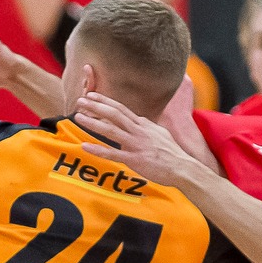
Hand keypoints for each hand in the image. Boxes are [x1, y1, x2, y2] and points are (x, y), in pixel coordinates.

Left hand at [71, 92, 202, 188]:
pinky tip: (85, 146)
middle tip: (80, 100)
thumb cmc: (172, 152)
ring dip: (93, 122)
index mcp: (143, 124)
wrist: (183, 167)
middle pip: (114, 114)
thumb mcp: (159, 133)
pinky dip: (98, 149)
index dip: (105, 101)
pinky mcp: (135, 159)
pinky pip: (113, 153)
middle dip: (96, 106)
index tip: (92, 95)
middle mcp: (138, 131)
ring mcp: (136, 144)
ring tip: (78, 117)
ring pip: (111, 130)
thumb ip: (146, 126)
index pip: (121, 109)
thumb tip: (140, 120)